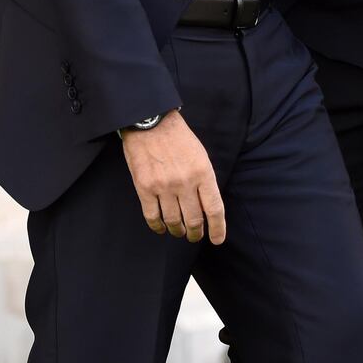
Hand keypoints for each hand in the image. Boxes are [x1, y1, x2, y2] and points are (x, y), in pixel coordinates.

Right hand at [121, 110, 225, 244]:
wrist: (151, 122)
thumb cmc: (179, 138)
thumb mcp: (200, 154)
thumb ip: (205, 180)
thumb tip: (208, 206)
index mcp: (203, 172)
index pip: (214, 209)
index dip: (218, 228)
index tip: (218, 239)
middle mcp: (184, 182)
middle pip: (194, 220)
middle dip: (196, 233)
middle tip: (196, 236)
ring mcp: (163, 187)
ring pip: (174, 222)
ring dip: (178, 231)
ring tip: (180, 232)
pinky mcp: (144, 188)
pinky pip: (152, 217)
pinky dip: (158, 227)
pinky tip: (162, 228)